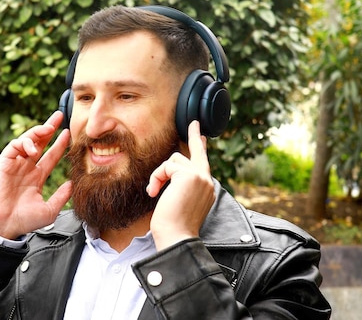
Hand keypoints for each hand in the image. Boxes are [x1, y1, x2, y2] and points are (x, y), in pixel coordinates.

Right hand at [0, 111, 72, 239]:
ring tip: (49, 128)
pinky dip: (25, 143)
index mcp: (36, 177)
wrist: (4, 225)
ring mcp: (15, 164)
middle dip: (49, 128)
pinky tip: (33, 148)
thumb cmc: (25, 220)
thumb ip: (61, 196)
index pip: (51, 156)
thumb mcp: (49, 210)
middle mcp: (26, 168)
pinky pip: (15, 146)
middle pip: (40, 143)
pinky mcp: (4, 163)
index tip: (69, 134)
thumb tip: (72, 183)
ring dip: (38, 132)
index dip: (59, 144)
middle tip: (60, 116)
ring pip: (28, 141)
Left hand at [146, 120, 214, 249]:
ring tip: (155, 192)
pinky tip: (154, 192)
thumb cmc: (173, 227)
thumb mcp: (178, 202)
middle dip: (194, 137)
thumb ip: (180, 185)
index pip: (203, 163)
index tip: (200, 135)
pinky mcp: (189, 175)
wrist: (176, 237)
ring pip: (174, 160)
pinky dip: (156, 177)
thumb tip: (172, 172)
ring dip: (160, 174)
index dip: (200, 147)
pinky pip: (166, 166)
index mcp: (206, 189)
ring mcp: (200, 177)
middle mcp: (207, 181)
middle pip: (196, 153)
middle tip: (194, 124)